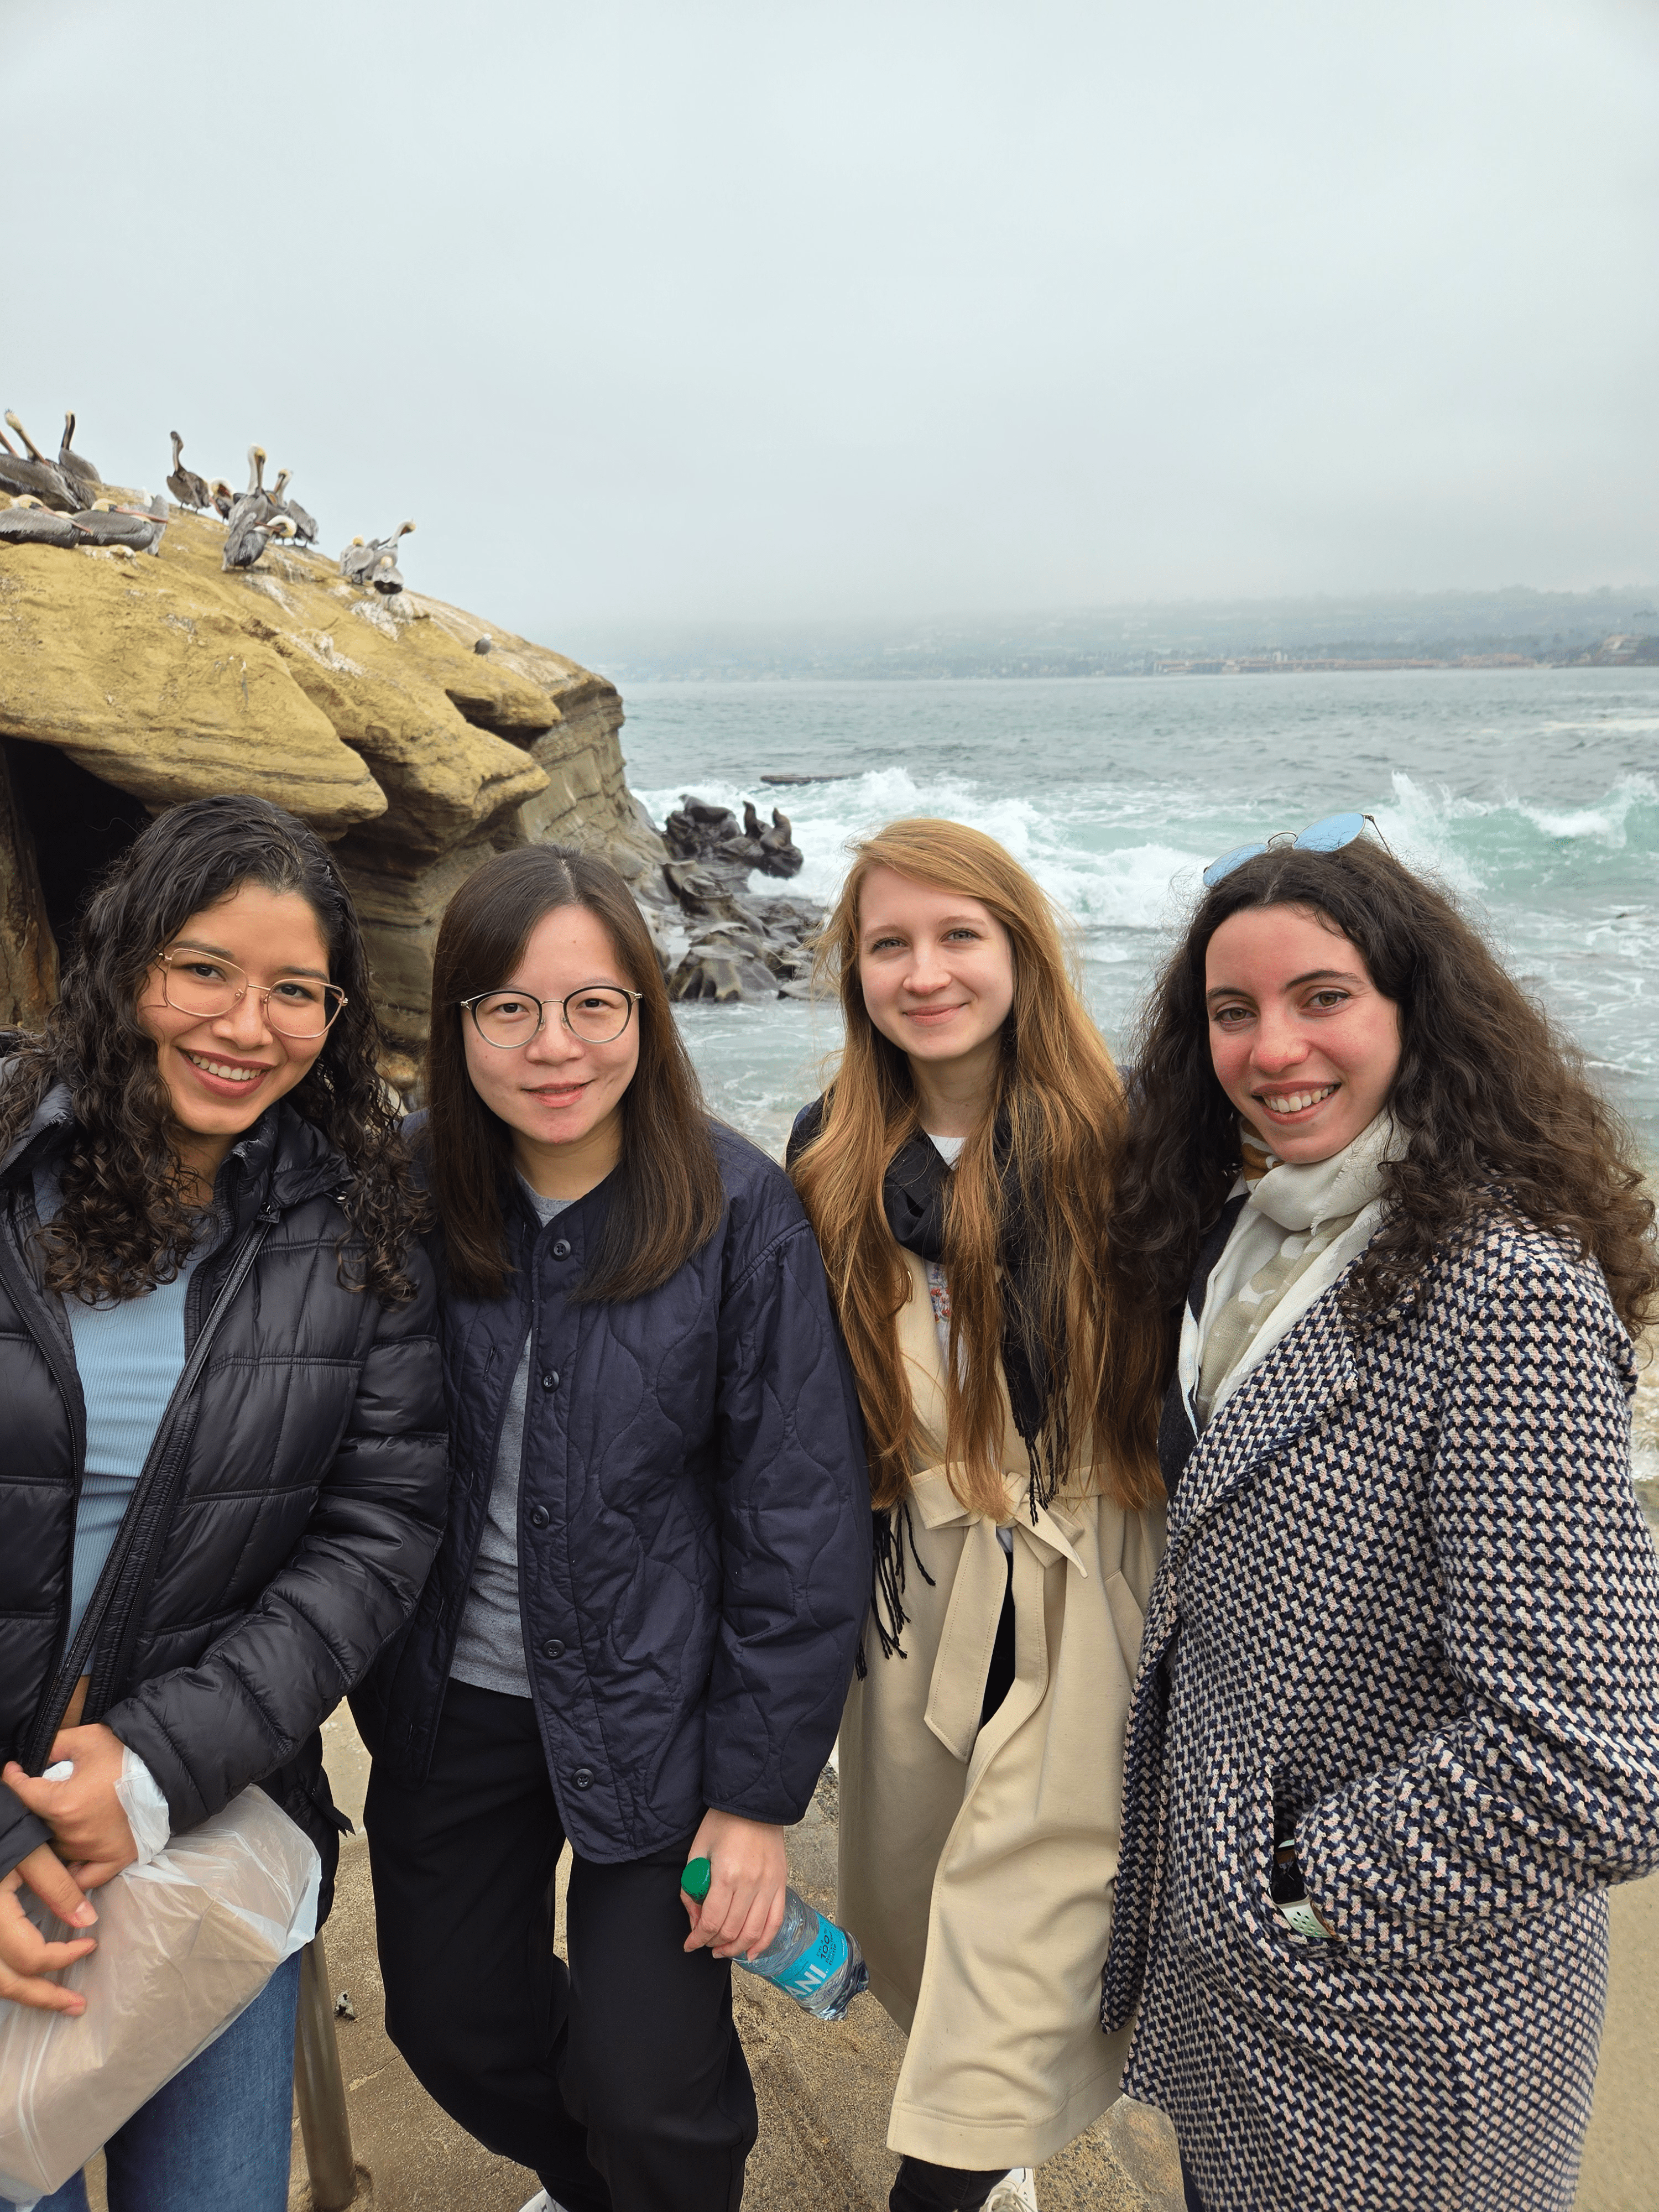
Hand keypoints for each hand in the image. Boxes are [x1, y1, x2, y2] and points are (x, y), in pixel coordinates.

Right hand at [0, 1845, 97, 2013]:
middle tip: (77, 2006)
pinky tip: (27, 1979)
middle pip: (7, 1984)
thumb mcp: (32, 1851)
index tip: (91, 1944)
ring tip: (56, 2001)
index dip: (64, 1957)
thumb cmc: (1, 1827)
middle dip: (43, 1998)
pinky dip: (8, 1977)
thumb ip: (59, 1887)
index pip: (30, 1957)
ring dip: (24, 1993)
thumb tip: (88, 1923)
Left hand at [4, 1723, 137, 1889]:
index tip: (13, 1772)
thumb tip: (29, 1758)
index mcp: (62, 1804)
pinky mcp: (114, 1860)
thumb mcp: (85, 1738)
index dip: (13, 1780)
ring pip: (57, 1851)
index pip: (23, 1795)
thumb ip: (51, 1746)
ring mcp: (93, 1851)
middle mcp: (73, 1834)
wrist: (166, 1768)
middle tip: (40, 1795)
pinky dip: (73, 1870)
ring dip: (52, 1836)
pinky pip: (83, 1877)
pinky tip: (71, 1859)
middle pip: (38, 1826)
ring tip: (60, 1819)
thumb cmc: (125, 1753)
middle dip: (35, 1808)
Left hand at [680, 1810, 787, 1961]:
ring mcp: (769, 1885)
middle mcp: (751, 1883)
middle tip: (704, 1944)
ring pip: (754, 1932)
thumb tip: (696, 1921)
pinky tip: (751, 1953)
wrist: (754, 1802)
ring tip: (723, 1950)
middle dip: (713, 1944)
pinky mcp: (781, 1883)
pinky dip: (763, 1942)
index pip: (711, 1922)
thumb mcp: (697, 1851)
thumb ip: (692, 1889)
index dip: (697, 1939)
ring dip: (736, 1948)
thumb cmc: (722, 1822)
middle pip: (731, 1931)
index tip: (690, 1944)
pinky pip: (775, 1921)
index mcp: (726, 1874)